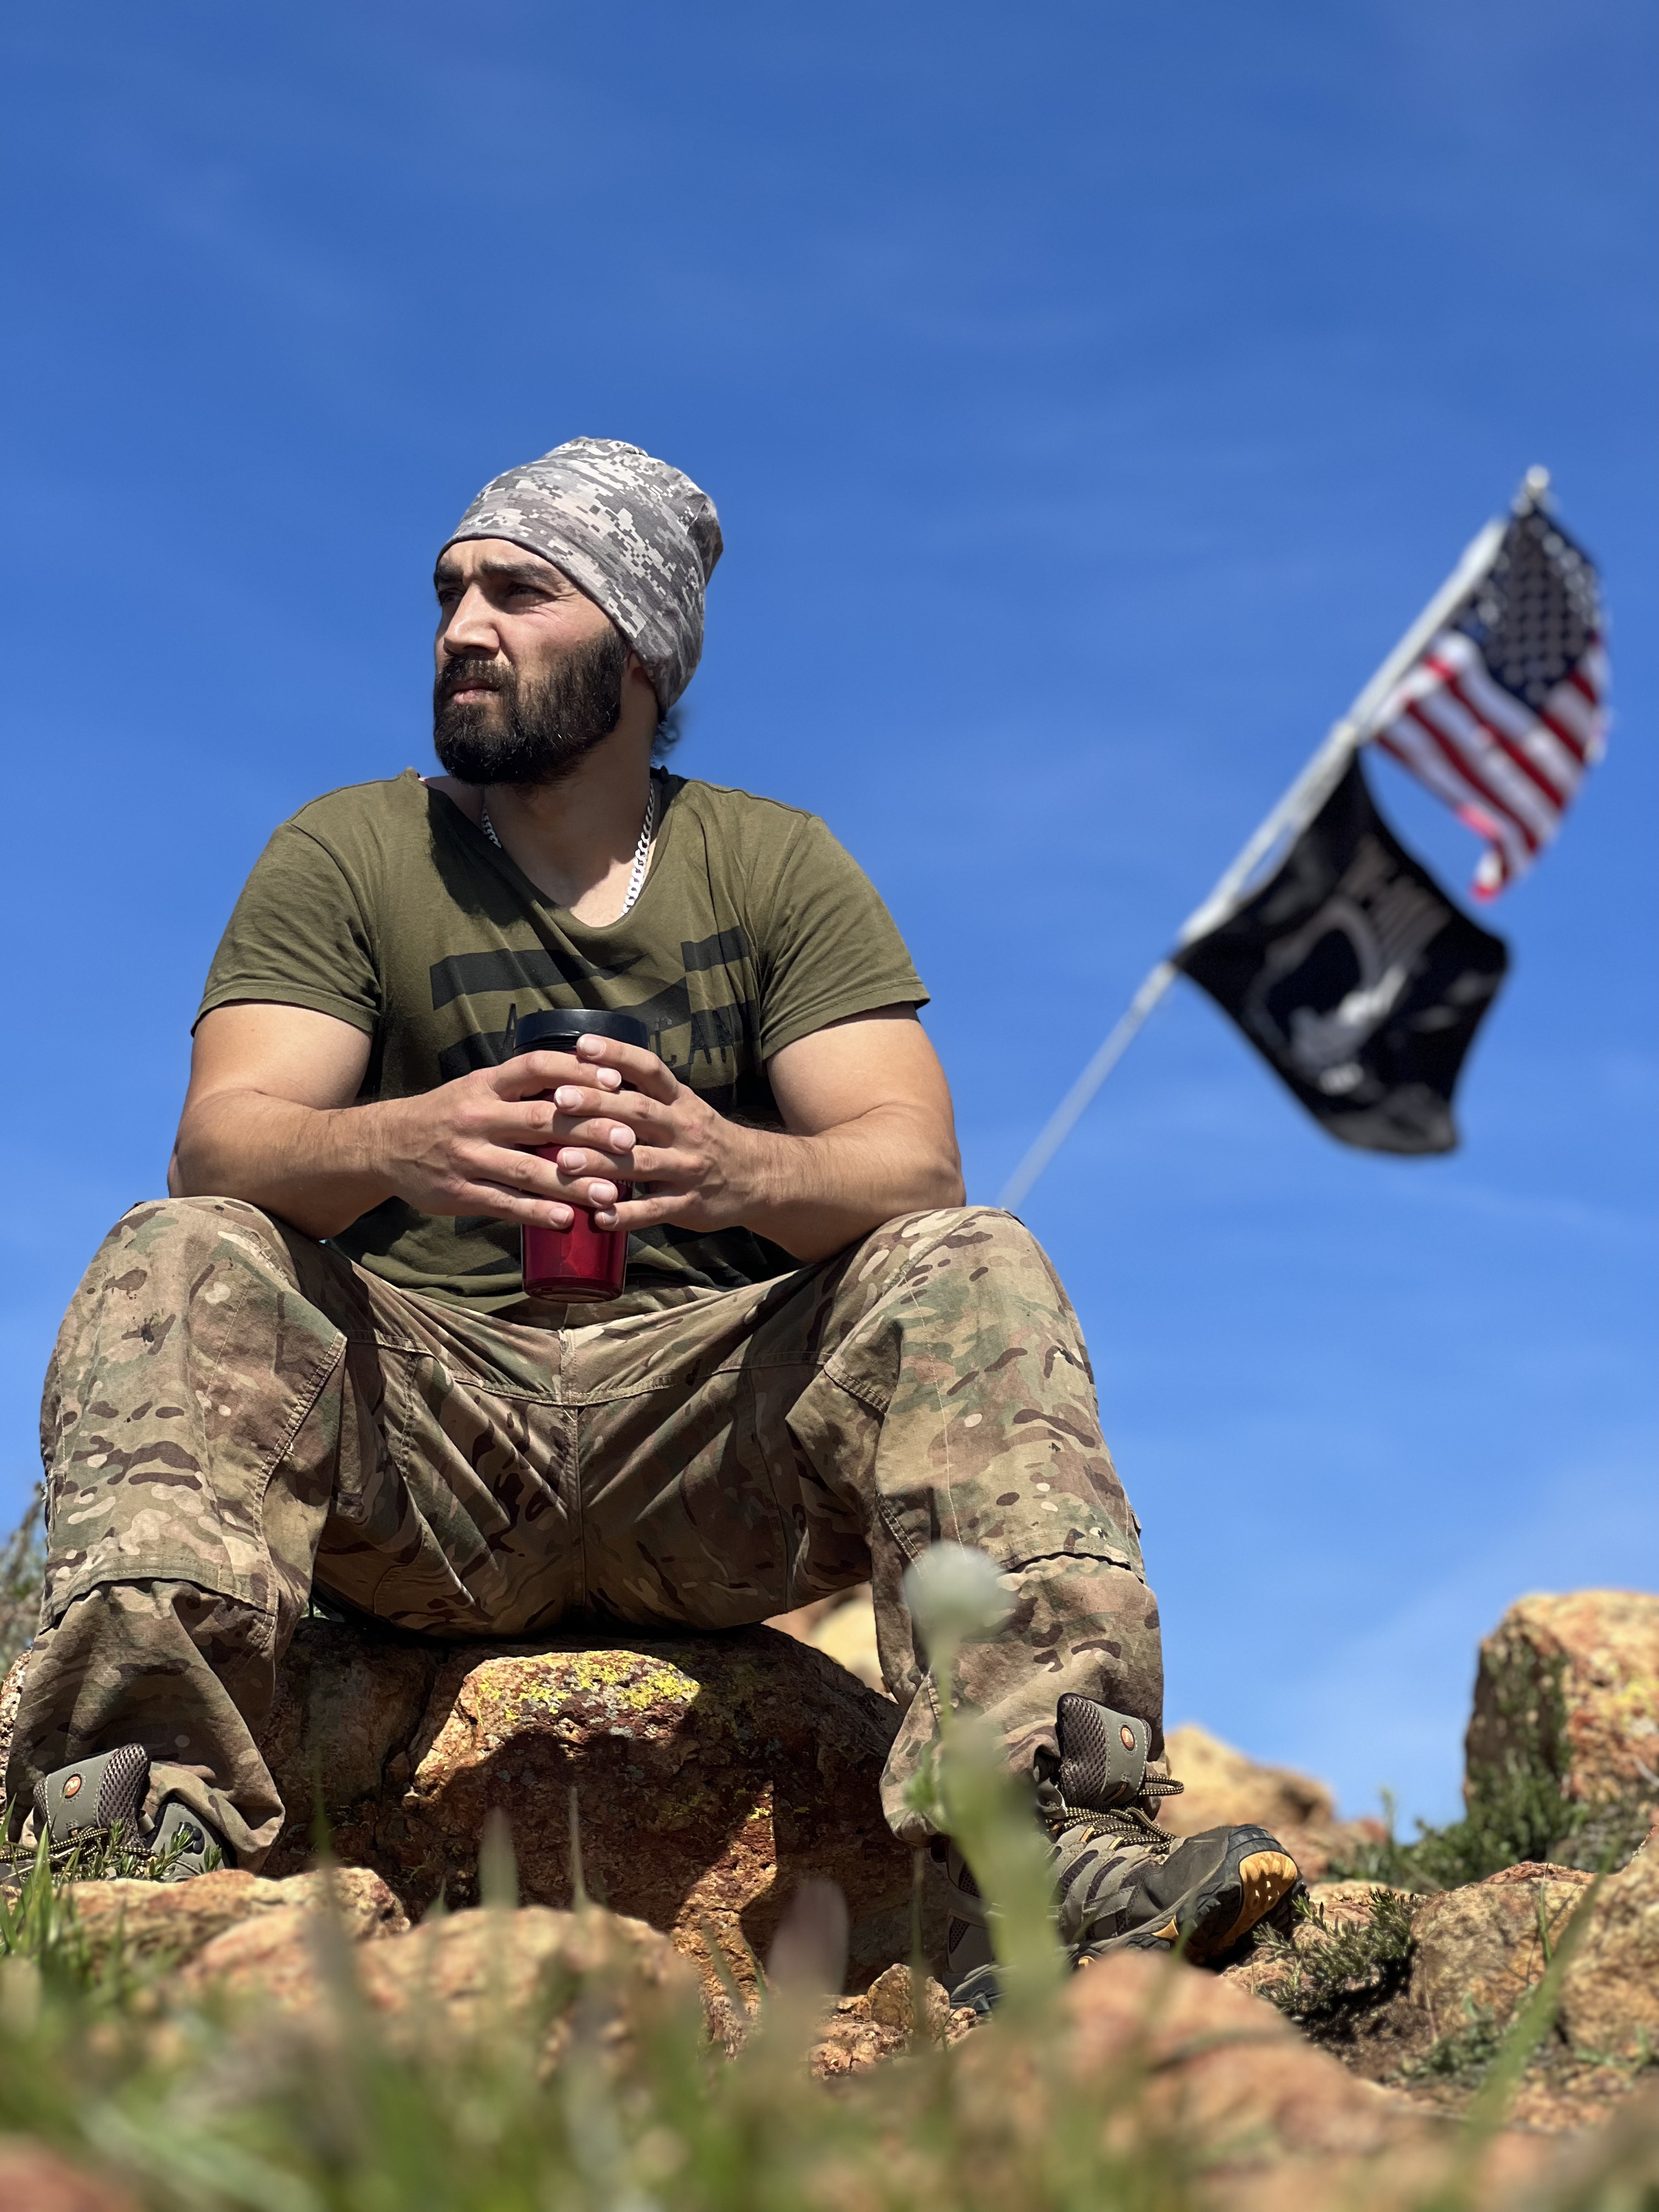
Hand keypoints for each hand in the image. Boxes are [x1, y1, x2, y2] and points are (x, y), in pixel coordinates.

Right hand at [373, 1047, 631, 1228]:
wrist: (385, 1144)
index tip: (616, 1082)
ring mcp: (467, 1156)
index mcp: (486, 1084)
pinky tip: (567, 1220)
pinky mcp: (459, 1193)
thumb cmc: (449, 1113)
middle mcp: (478, 1116)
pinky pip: (505, 1204)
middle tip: (629, 1142)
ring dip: (572, 1183)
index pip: (536, 1068)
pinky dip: (537, 1212)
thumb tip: (590, 1077)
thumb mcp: (479, 1087)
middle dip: (589, 1132)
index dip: (578, 1072)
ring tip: (611, 1193)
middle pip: (541, 1120)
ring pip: (528, 1170)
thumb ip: (524, 1086)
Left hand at [531, 1034, 762, 1233]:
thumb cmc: (704, 1138)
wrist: (759, 1177)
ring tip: (563, 1161)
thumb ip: (643, 1094)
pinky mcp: (689, 1204)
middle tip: (560, 1099)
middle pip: (639, 1112)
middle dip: (598, 1105)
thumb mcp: (683, 1107)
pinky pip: (654, 1211)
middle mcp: (684, 1129)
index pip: (649, 1069)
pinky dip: (625, 1215)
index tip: (582, 1045)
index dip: (618, 1054)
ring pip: (641, 1163)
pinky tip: (598, 1217)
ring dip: (601, 1162)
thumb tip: (586, 1073)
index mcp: (680, 1101)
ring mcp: (688, 1168)